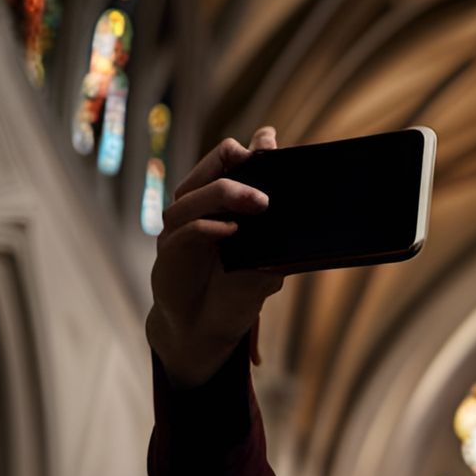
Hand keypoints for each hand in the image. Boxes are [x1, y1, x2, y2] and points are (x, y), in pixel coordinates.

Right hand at [147, 125, 286, 386]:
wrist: (206, 331)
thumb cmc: (234, 292)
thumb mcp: (264, 262)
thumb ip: (277, 234)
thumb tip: (306, 209)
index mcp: (215, 207)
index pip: (223, 164)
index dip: (243, 151)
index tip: (269, 144)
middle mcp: (193, 212)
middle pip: (204, 173)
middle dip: (232, 164)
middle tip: (263, 167)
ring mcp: (177, 233)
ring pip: (190, 199)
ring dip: (225, 194)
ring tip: (259, 202)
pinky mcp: (168, 256)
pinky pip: (184, 233)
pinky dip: (207, 228)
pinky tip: (230, 231)